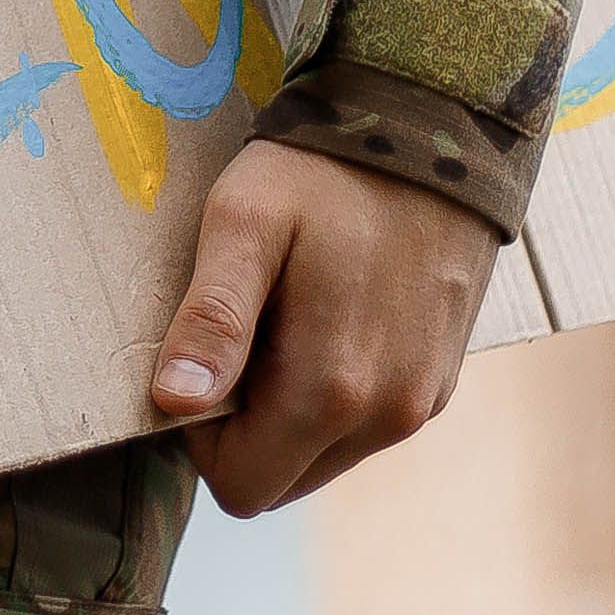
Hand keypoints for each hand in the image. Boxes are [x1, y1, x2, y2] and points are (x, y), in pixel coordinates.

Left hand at [148, 140, 498, 515]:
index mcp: (331, 391)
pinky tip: (334, 314)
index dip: (203, 439)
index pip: (241, 486)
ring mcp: (421, 402)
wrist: (436, 128)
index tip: (206, 361)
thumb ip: (211, 318)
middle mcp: (387, 415)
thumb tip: (173, 400)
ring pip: (324, 457)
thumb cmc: (324, 171)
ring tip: (291, 318)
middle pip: (283, 480)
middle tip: (246, 335)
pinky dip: (337, 393)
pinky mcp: (440, 381)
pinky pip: (366, 425)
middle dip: (248, 429)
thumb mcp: (244, 224)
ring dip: (291, 411)